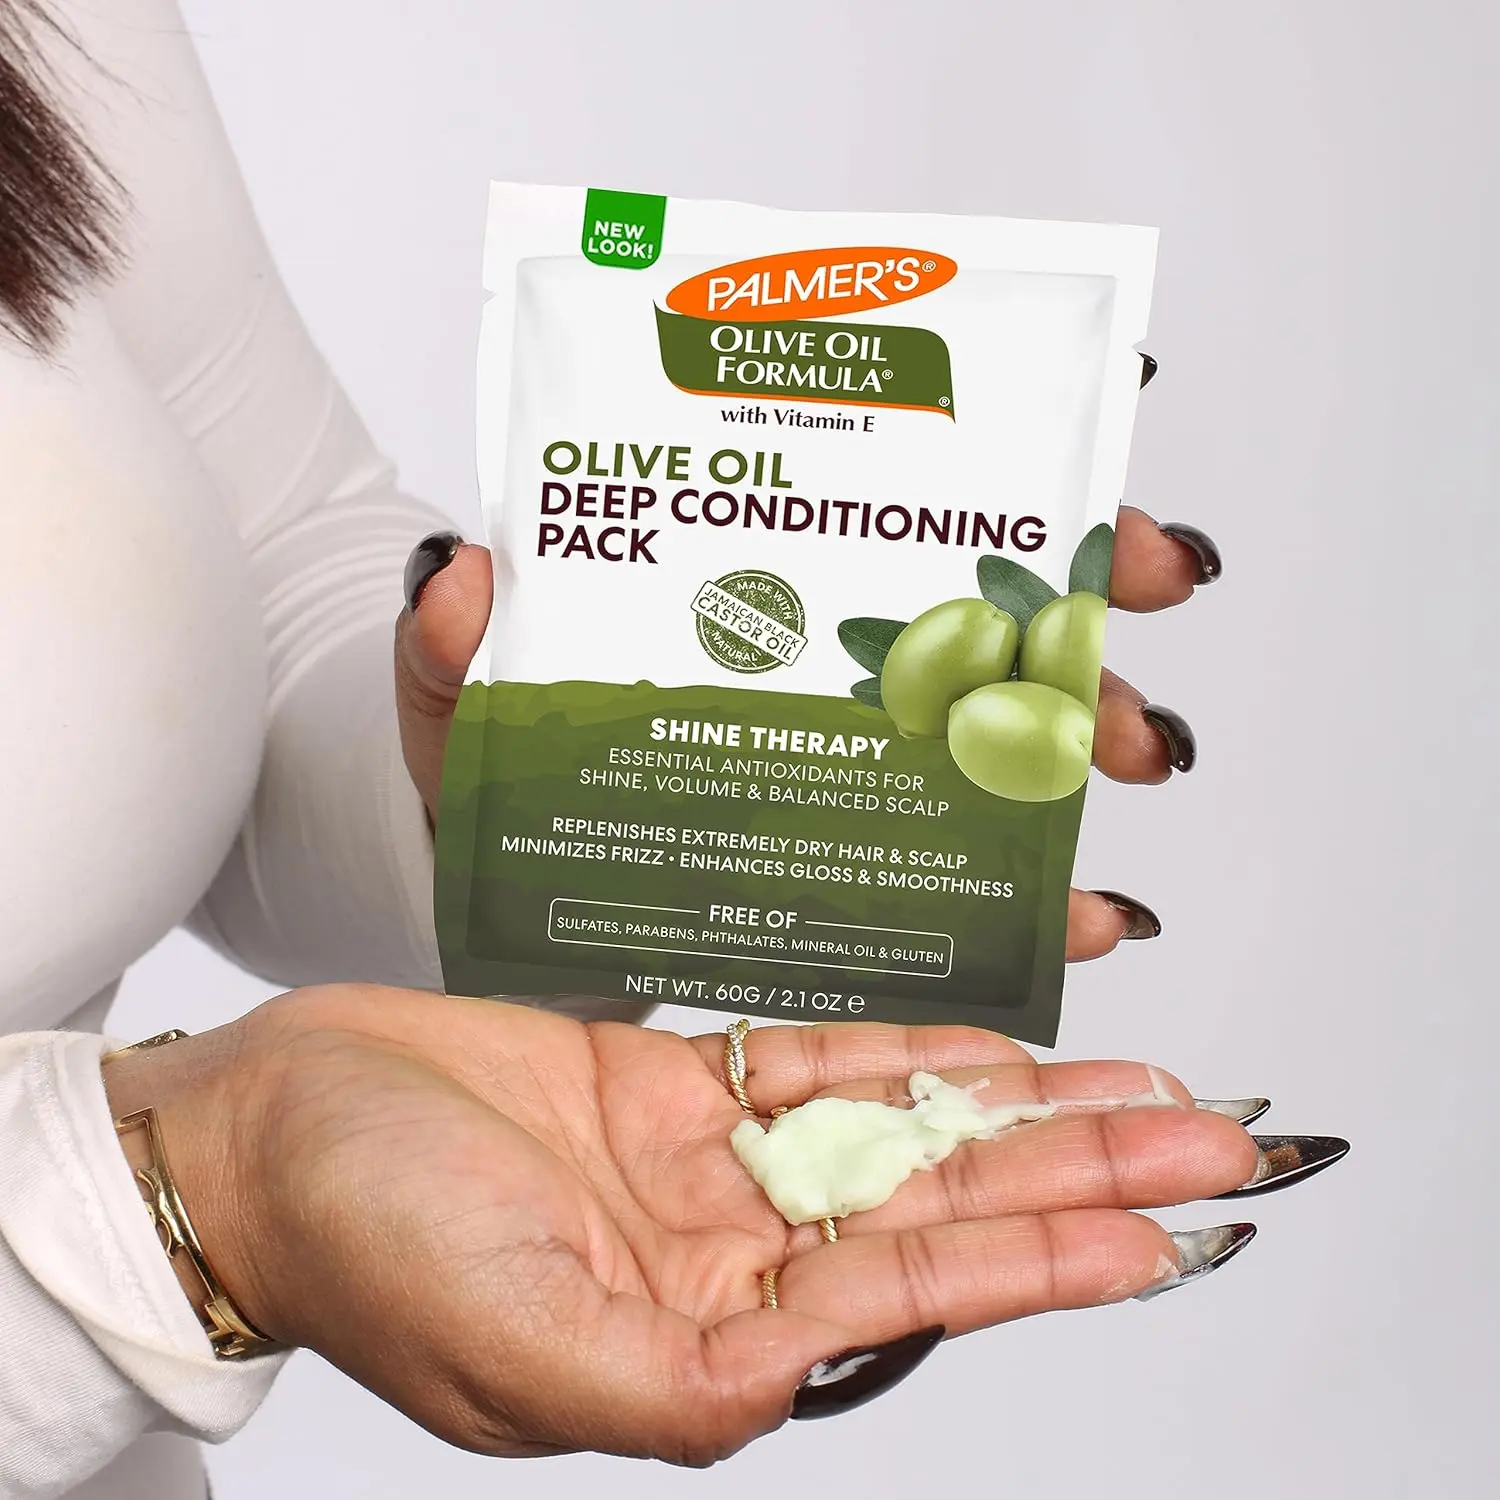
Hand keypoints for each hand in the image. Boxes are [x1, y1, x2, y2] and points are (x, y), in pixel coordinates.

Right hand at [100, 989, 1329, 1463]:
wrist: (270, 1124)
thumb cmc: (365, 1240)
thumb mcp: (514, 1347)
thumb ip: (671, 1385)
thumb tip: (798, 1379)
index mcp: (700, 1336)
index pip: (916, 1290)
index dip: (1046, 1258)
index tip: (1164, 1229)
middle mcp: (724, 1252)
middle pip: (938, 1205)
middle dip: (1076, 1174)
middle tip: (1206, 1139)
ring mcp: (704, 1163)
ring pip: (895, 1130)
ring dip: (1014, 1108)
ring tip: (1138, 1089)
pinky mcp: (669, 1084)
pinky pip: (815, 1062)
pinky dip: (907, 1052)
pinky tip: (991, 1044)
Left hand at [394, 513, 1218, 968]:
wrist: (494, 889)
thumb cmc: (489, 766)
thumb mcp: (458, 697)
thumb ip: (451, 645)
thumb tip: (461, 574)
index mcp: (752, 591)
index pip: (890, 503)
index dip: (1008, 461)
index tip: (1110, 422)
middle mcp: (822, 666)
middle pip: (986, 608)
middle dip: (1087, 596)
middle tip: (1147, 593)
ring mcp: (849, 772)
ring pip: (1009, 735)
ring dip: (1095, 735)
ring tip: (1140, 755)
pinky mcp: (850, 877)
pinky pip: (967, 886)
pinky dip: (1040, 902)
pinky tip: (1087, 917)